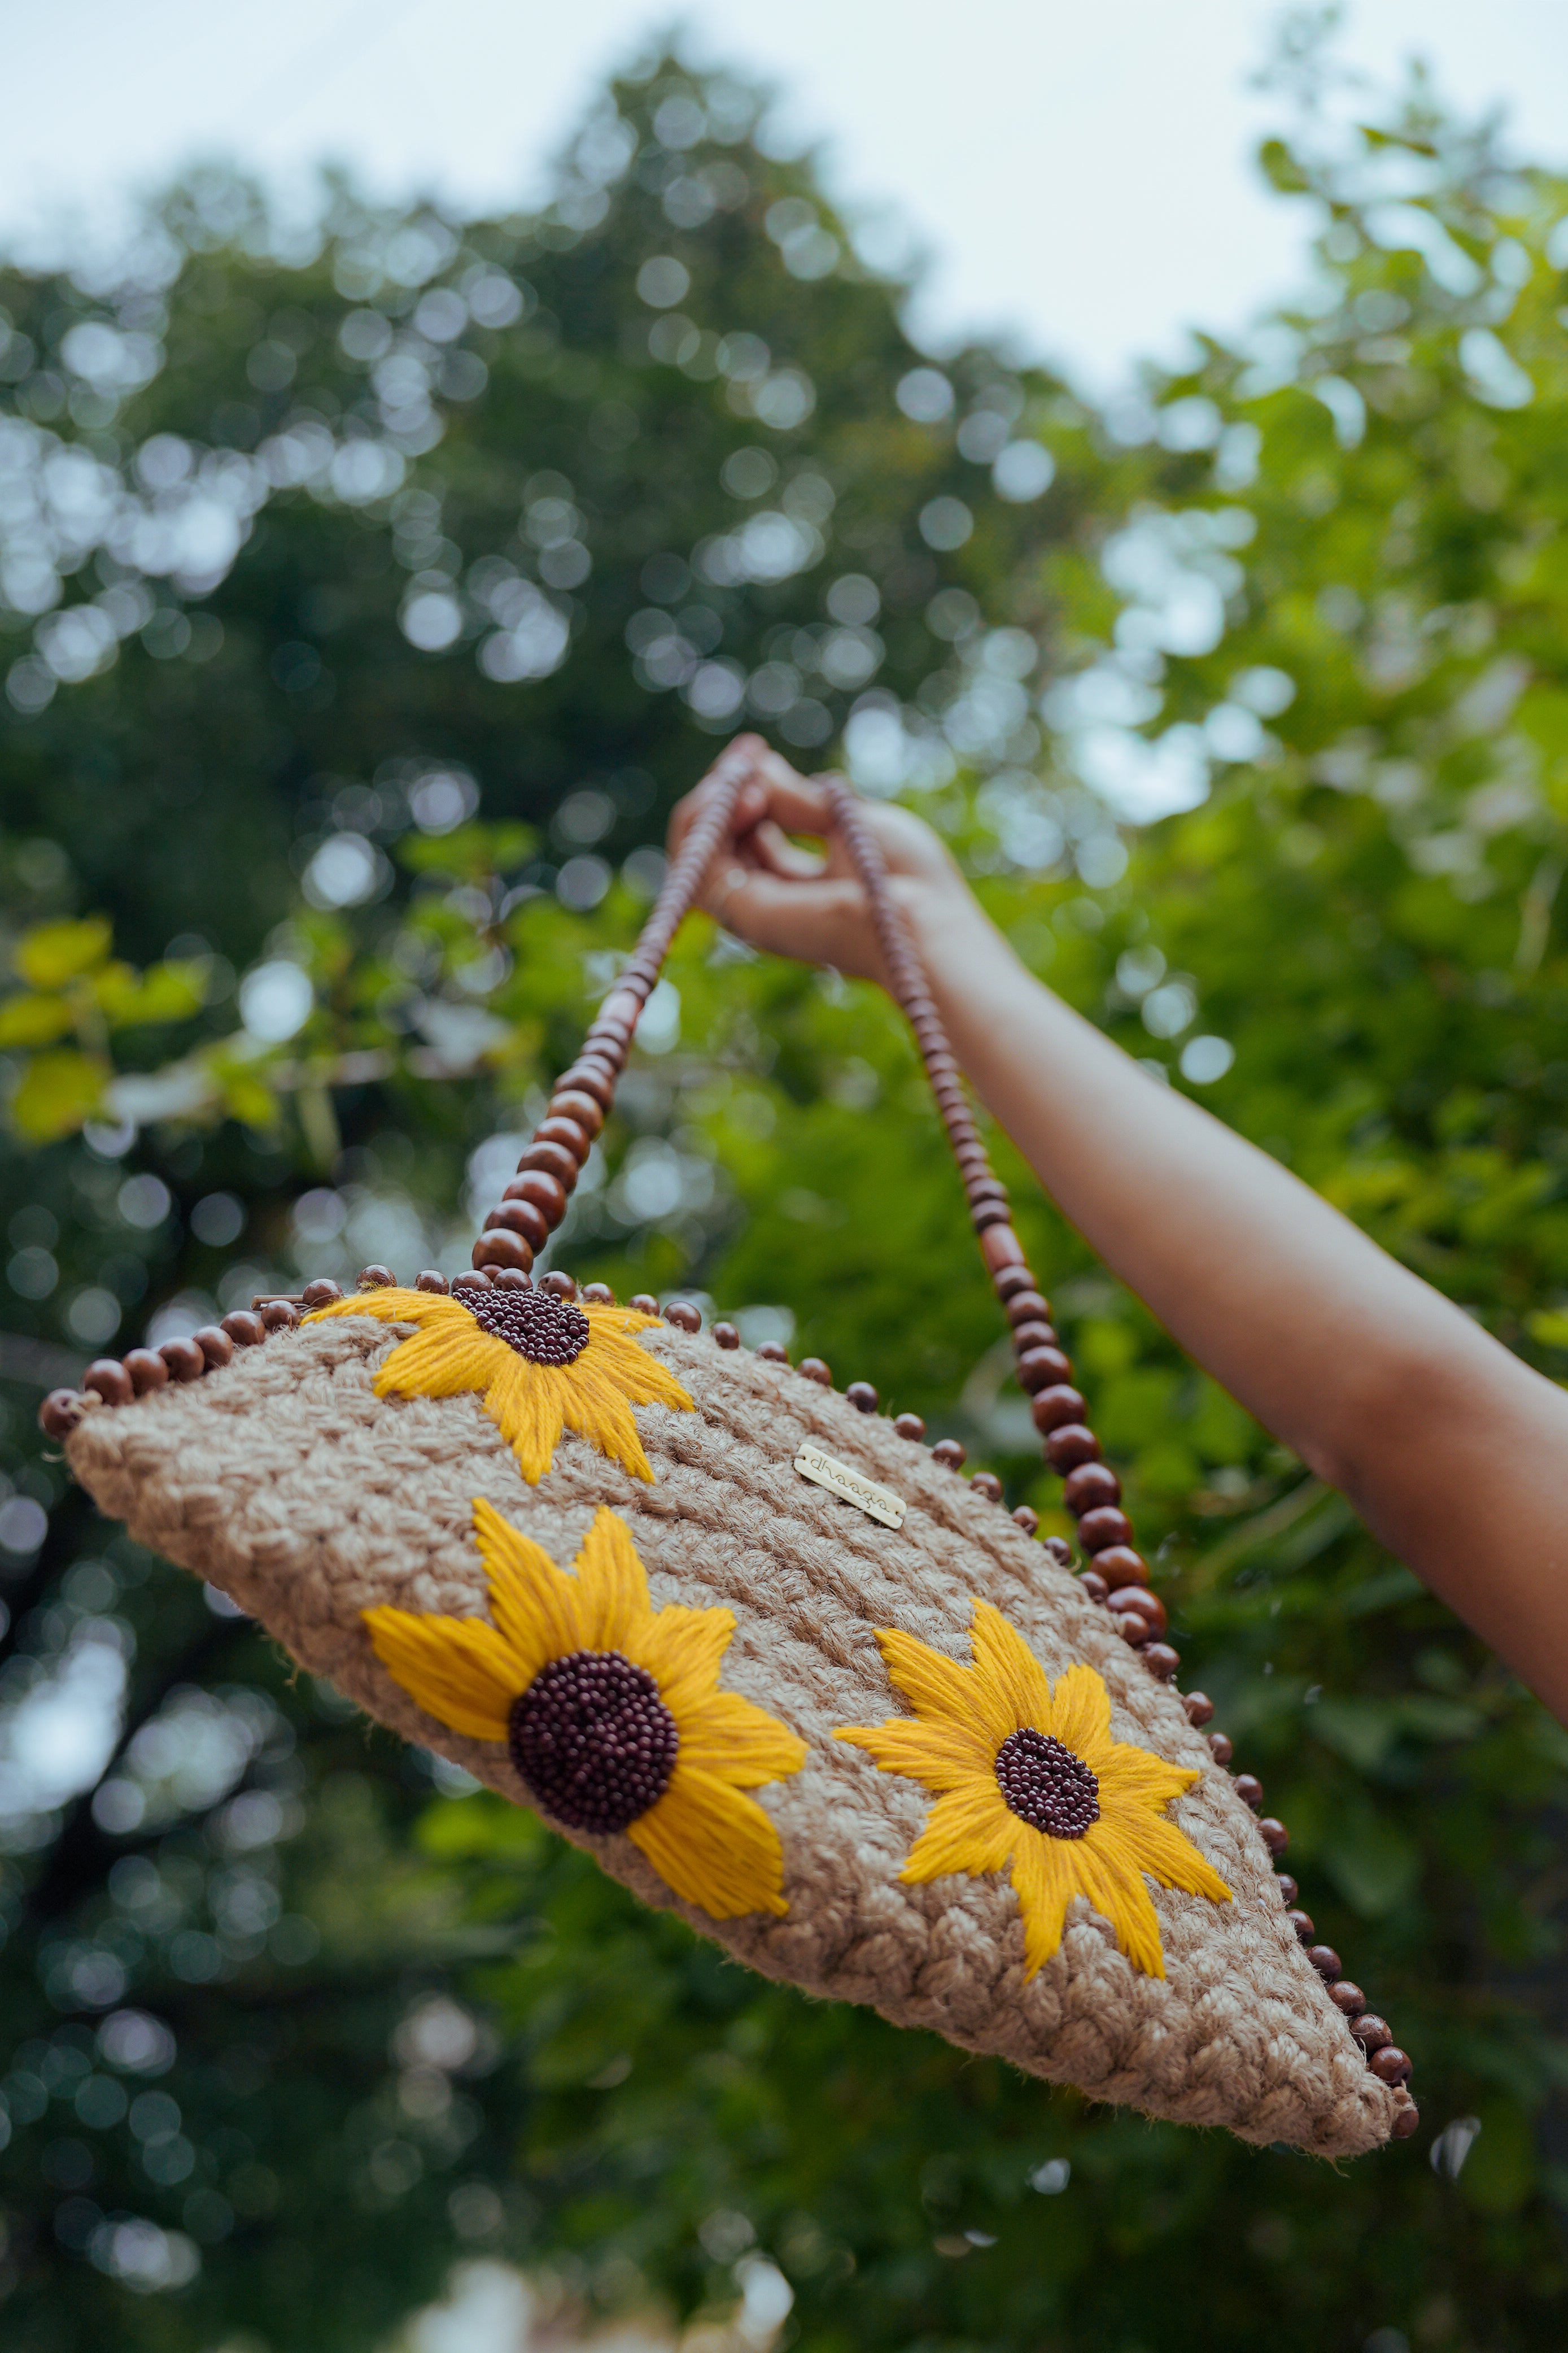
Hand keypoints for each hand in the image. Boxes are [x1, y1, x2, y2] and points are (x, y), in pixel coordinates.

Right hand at [666, 735, 980, 988]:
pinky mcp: (745, 916)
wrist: (925, 925)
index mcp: (798, 886)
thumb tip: (756, 767)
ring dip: (710, 805)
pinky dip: (707, 824)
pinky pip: (696, 867)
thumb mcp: (845, 820)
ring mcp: (754, 912)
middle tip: (750, 756)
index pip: (749, 835)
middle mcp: (770, 902)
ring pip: (695, 854)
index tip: (756, 751)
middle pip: (716, 842)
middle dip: (723, 791)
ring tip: (748, 780)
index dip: (745, 789)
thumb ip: (798, 800)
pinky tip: (744, 797)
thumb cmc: (906, 880)